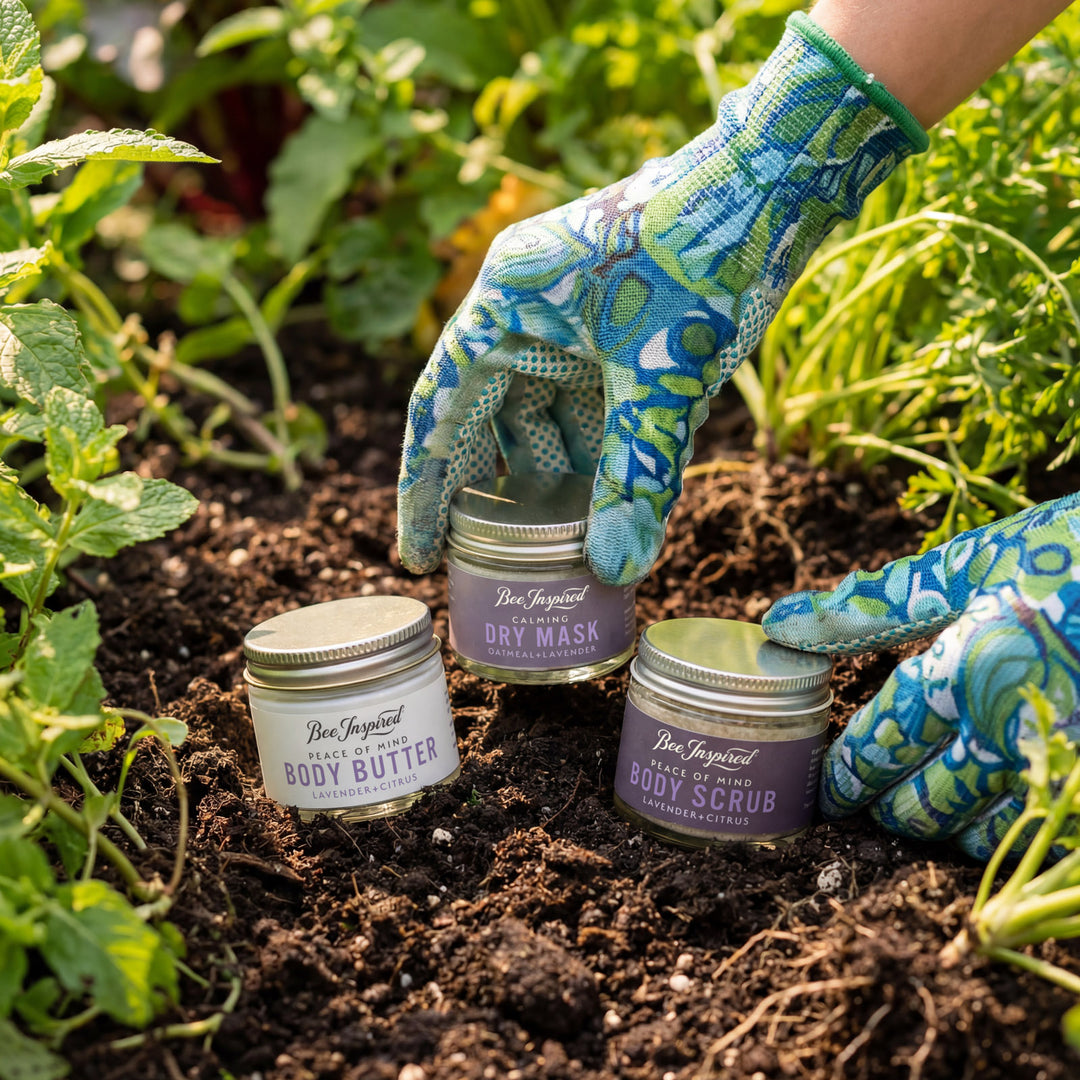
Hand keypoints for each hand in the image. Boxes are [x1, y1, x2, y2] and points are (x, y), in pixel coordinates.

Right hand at [397, 13, 924, 585]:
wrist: (778, 182)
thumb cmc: (707, 260)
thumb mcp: (663, 380)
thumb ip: (635, 476)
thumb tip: (616, 571)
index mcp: (506, 301)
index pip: (440, 407)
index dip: (425, 486)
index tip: (420, 552)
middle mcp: (524, 304)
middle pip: (487, 413)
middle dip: (492, 486)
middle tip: (480, 556)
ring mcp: (569, 311)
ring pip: (541, 410)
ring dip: (551, 471)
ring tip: (556, 538)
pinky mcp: (611, 321)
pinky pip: (584, 396)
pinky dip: (592, 444)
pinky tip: (607, 492)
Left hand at [761, 494, 1079, 859]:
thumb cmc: (1072, 553)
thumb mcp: (970, 565)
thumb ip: (870, 604)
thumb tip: (780, 621)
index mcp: (965, 669)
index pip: (881, 744)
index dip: (847, 773)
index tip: (827, 790)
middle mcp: (1012, 728)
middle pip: (925, 803)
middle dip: (890, 808)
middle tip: (872, 804)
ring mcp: (1065, 764)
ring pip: (985, 834)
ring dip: (948, 829)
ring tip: (927, 814)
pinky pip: (1047, 839)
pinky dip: (1014, 836)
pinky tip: (1001, 814)